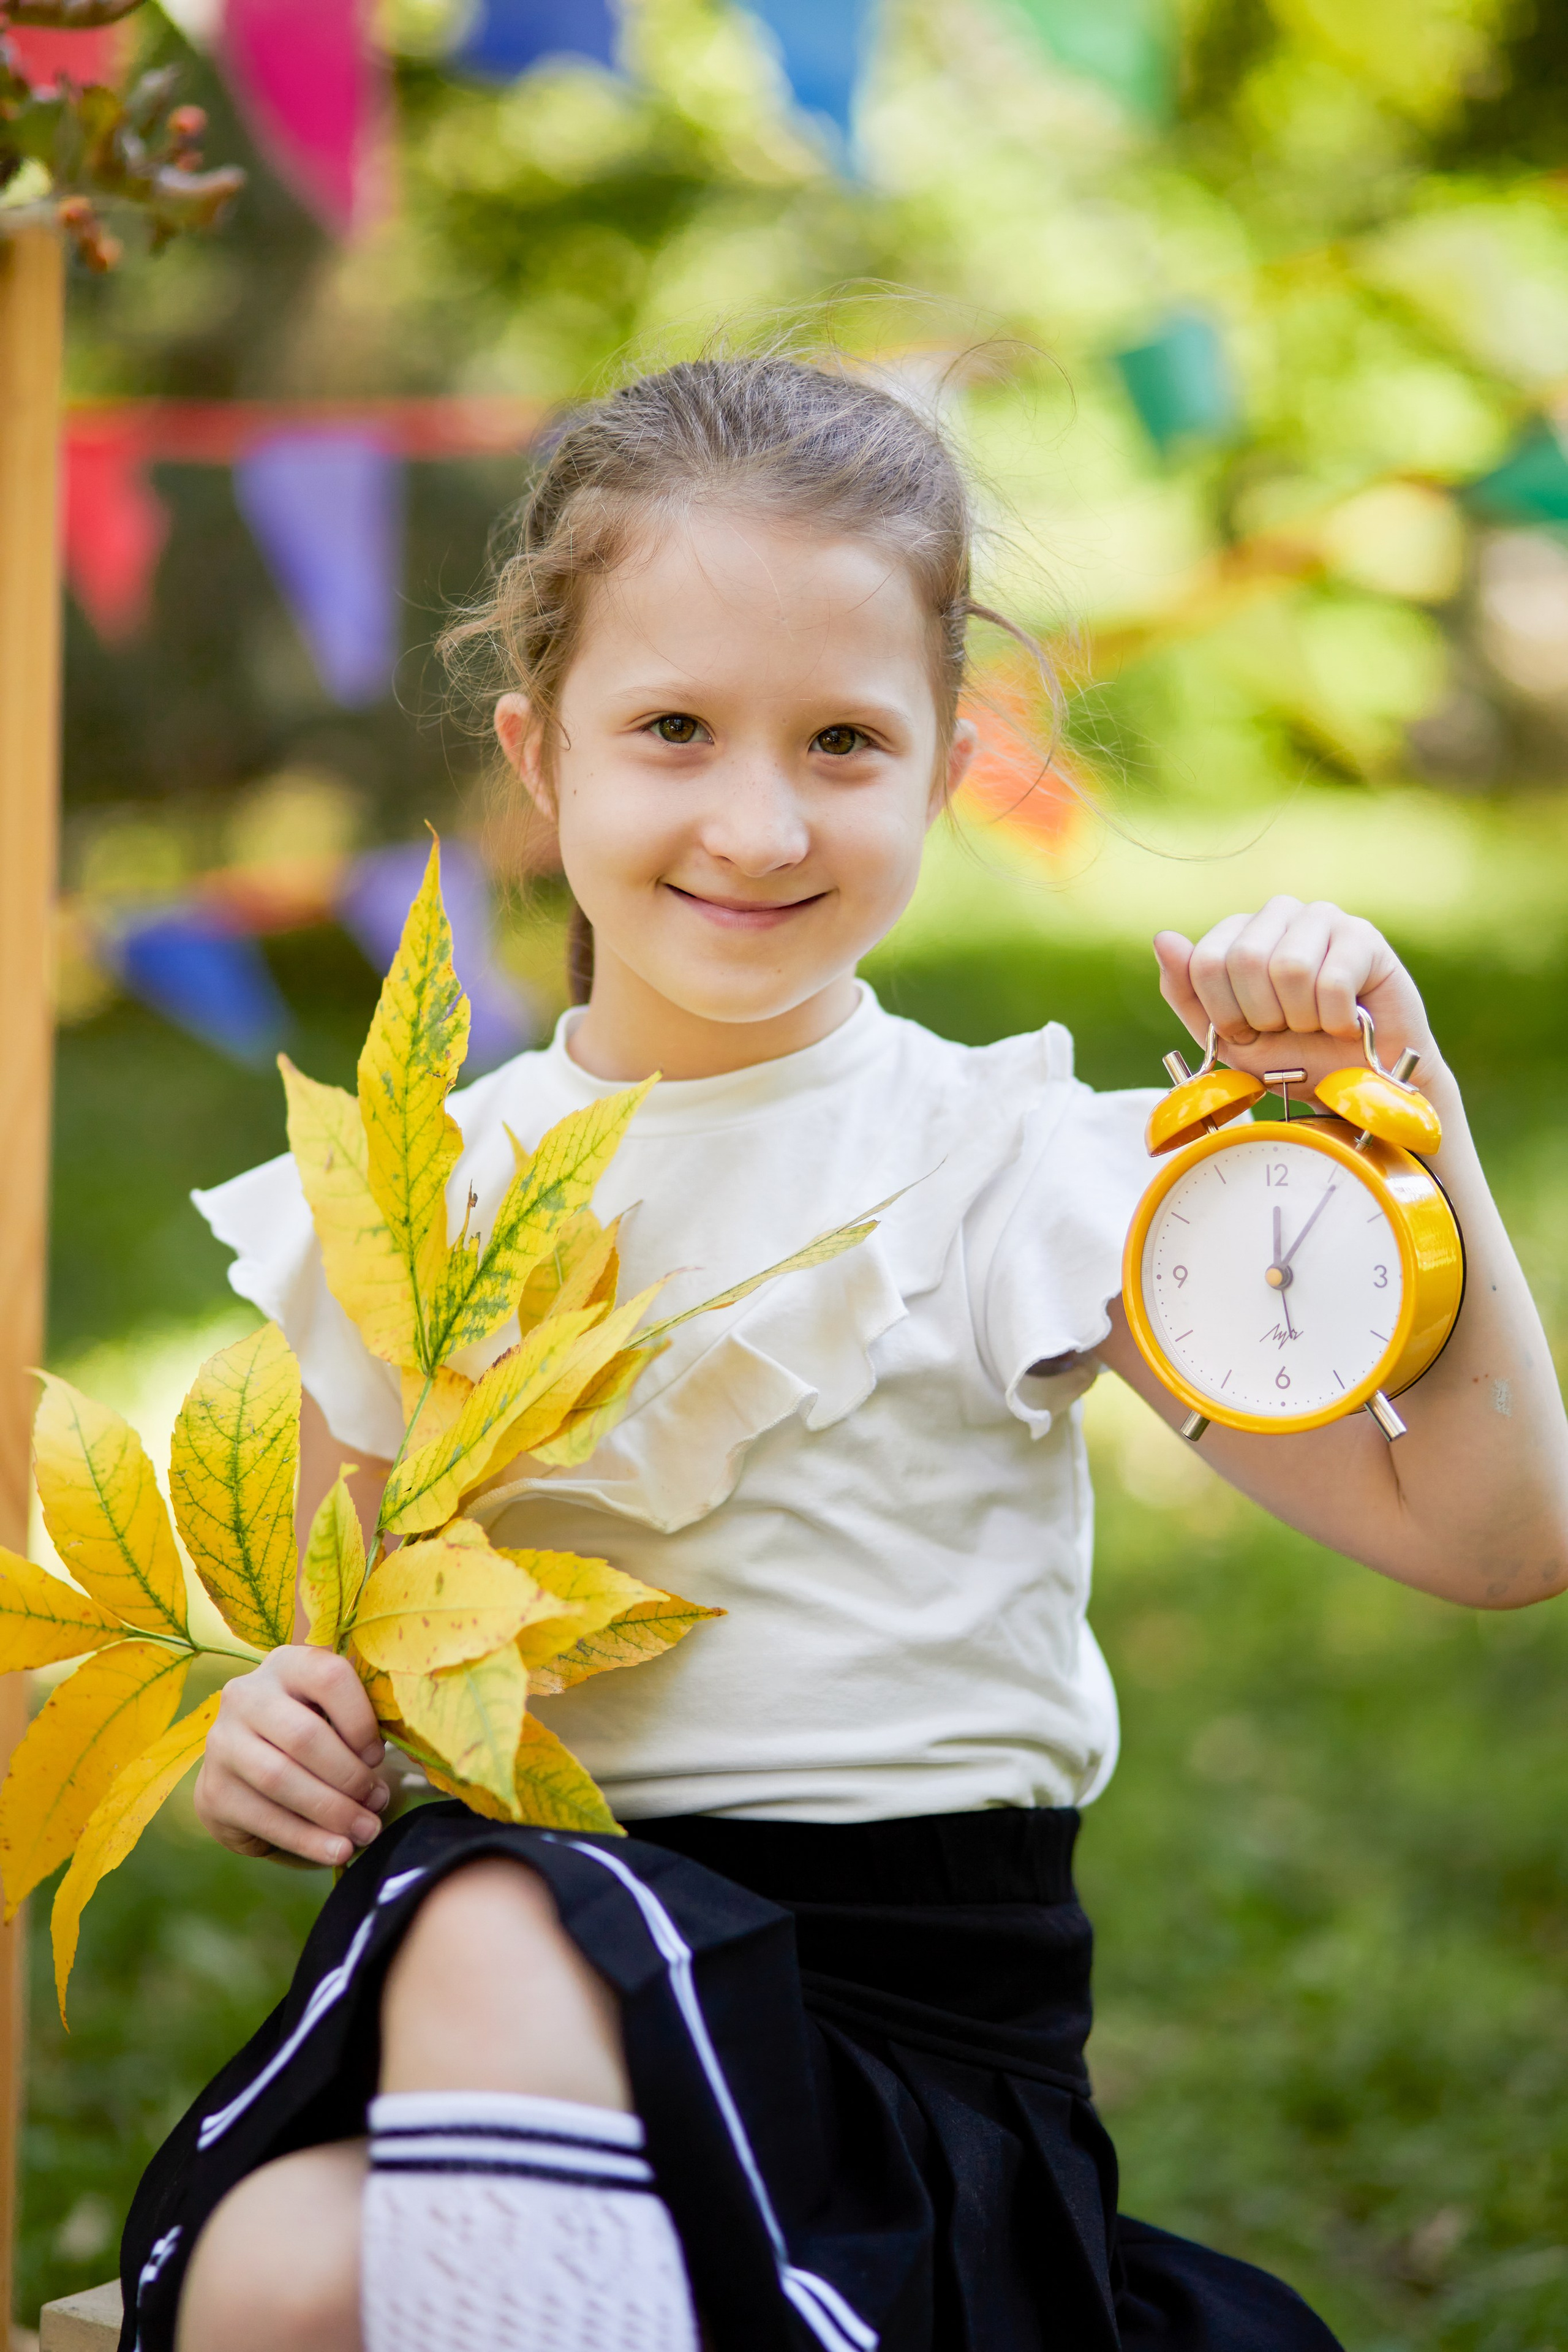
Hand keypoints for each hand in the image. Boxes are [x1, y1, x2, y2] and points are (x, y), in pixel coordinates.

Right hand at [194, 1647, 388, 1868]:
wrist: (244, 1769)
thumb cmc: (310, 1733)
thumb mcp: (333, 1716)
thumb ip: (359, 1730)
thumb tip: (383, 1788)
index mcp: (288, 1664)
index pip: (328, 1677)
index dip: (361, 1721)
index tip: (378, 1756)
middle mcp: (247, 1695)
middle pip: (304, 1736)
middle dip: (349, 1777)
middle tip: (377, 1803)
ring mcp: (222, 1742)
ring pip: (280, 1778)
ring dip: (331, 1812)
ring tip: (365, 1831)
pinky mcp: (213, 1790)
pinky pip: (265, 1818)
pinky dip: (308, 1839)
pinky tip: (337, 1850)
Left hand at [1154, 897, 1439, 1100]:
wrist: (1356, 1083)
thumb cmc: (1292, 1057)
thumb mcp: (1226, 1037)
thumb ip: (1187, 992)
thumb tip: (1163, 938)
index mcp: (1239, 933)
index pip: (1205, 963)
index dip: (1225, 1013)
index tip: (1249, 1031)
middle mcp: (1278, 914)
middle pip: (1246, 960)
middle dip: (1263, 1015)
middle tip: (1287, 1028)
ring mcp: (1322, 918)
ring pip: (1291, 967)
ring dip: (1303, 1017)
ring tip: (1317, 1024)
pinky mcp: (1364, 936)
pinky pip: (1334, 980)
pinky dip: (1337, 1019)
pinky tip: (1347, 1022)